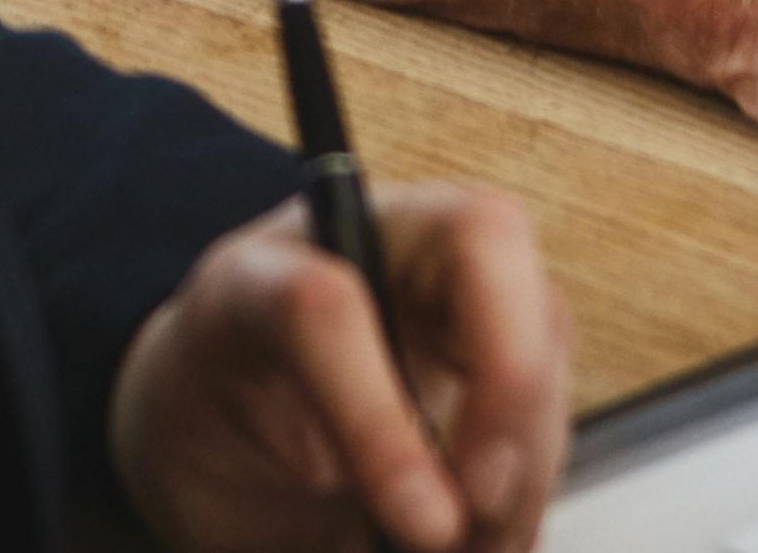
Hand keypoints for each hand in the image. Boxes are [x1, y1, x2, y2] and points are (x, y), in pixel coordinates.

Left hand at [108, 184, 568, 552]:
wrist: (212, 421)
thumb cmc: (210, 448)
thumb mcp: (218, 503)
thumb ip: (306, 528)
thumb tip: (427, 540)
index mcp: (250, 280)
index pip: (324, 306)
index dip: (378, 418)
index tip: (421, 527)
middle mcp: (356, 243)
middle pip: (478, 236)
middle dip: (510, 376)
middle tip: (483, 502)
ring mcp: (431, 274)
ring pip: (536, 316)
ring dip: (530, 448)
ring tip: (480, 547)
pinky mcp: (483, 327)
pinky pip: (547, 375)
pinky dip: (535, 465)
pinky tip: (493, 532)